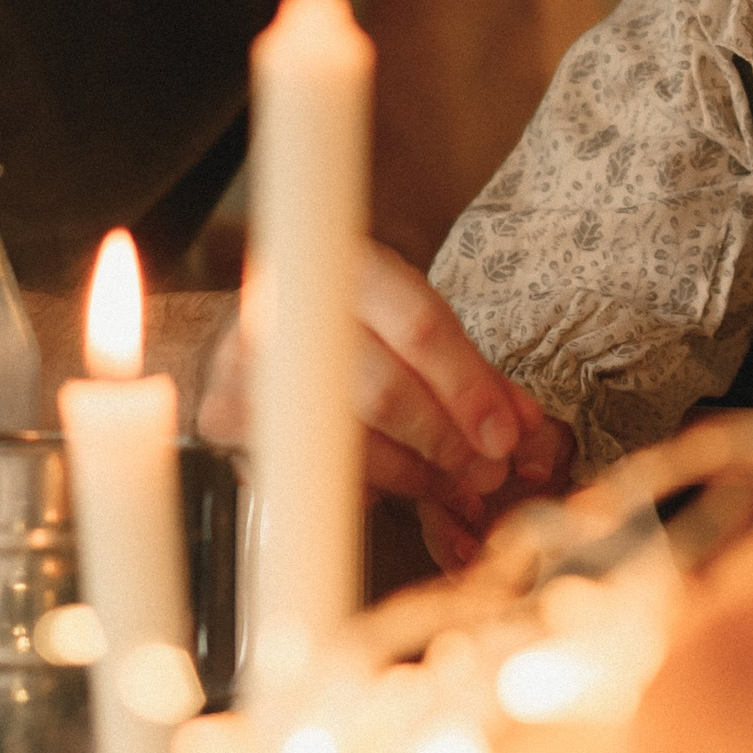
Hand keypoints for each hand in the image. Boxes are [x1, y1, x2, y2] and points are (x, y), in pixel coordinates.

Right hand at [200, 238, 572, 544]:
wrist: (255, 324)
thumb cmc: (354, 325)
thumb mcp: (413, 320)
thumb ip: (472, 371)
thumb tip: (529, 431)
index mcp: (347, 264)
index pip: (421, 327)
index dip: (469, 388)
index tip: (506, 435)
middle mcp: (288, 305)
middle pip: (383, 392)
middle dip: (445, 442)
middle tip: (485, 472)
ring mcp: (246, 362)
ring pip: (343, 438)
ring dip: (411, 474)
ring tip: (452, 486)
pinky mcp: (223, 414)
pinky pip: (303, 468)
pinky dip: (356, 486)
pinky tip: (388, 488)